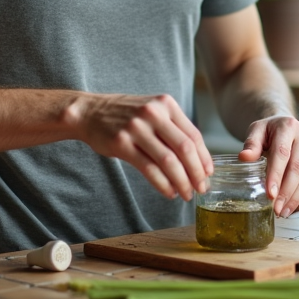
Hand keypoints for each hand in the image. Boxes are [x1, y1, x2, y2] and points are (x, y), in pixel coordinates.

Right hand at [68, 93, 213, 200]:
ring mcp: (136, 128)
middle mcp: (153, 113)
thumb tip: (198, 159)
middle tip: (202, 188)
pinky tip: (169, 192)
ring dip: (181, 181)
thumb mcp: (153, 110)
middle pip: (185, 148)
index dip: (204, 157)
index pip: (193, 134)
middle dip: (197, 172)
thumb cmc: (126, 115)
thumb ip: (173, 128)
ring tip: (185, 194)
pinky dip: (162, 184)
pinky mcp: (122, 143)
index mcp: (166, 105)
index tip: (208, 174)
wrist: (90, 111)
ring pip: (168, 160)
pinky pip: (149, 168)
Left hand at [239, 115, 298, 216]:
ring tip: (284, 211)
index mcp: (288, 127)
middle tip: (276, 209)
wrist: (283, 124)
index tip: (270, 193)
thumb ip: (251, 144)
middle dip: (287, 191)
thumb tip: (244, 157)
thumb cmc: (267, 130)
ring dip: (297, 197)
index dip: (276, 175)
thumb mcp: (256, 131)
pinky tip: (298, 206)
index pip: (282, 153)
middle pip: (298, 168)